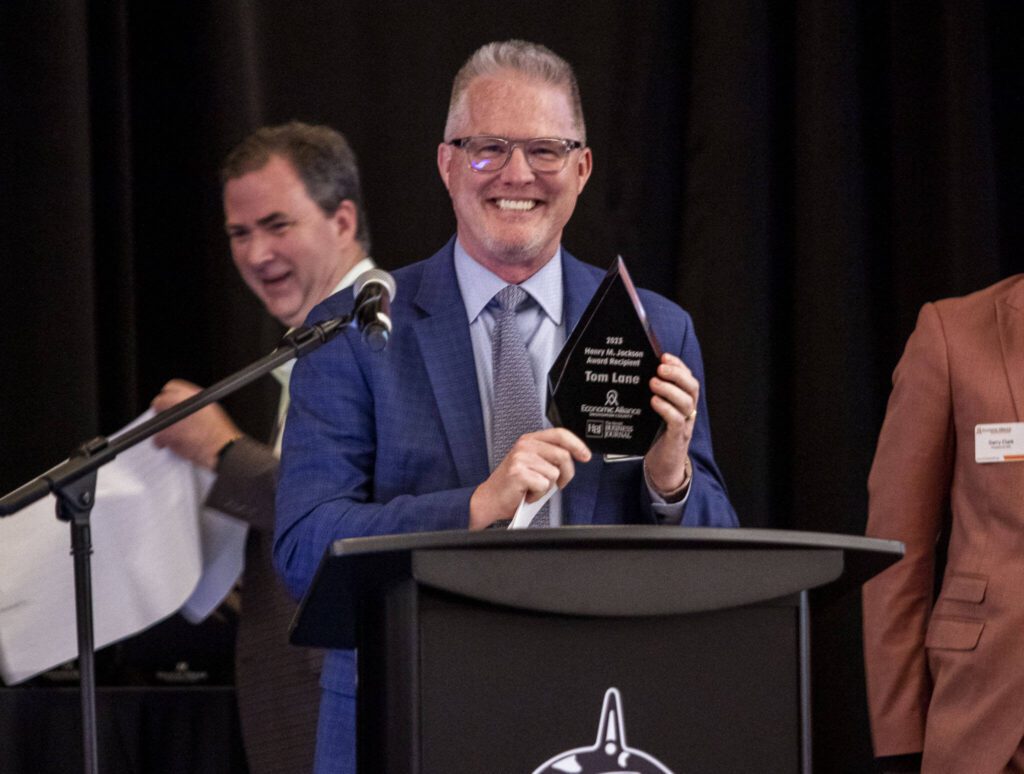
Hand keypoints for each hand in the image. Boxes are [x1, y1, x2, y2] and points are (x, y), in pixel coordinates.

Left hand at [151, 379, 241, 469]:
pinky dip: (161, 443)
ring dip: (161, 427)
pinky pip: (156, 437)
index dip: (168, 395)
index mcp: (193, 394)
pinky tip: (168, 445)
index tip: (168, 403)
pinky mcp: (167, 433)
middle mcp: (181, 402)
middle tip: (166, 420)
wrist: (222, 448)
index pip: (172, 386)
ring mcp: (172, 417)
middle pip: (159, 401)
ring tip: (171, 434)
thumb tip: (184, 406)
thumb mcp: (211, 409)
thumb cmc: (220, 432)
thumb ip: (194, 404)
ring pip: (155, 419)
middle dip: (161, 411)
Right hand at [469, 428, 590, 529]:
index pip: (560, 434)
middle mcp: (525, 445)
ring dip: (547, 487)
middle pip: (563, 455)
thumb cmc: (513, 485)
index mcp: (529, 440)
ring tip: (533, 488)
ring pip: (554, 473)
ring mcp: (521, 458)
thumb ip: (549, 457)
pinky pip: (544, 485)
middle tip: (558, 484)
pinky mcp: (518, 472)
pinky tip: (527, 493)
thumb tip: (573, 458)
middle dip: (566, 474)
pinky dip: (538, 494)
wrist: (490, 500)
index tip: (585, 456)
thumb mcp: (533, 464)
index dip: (577, 444)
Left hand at [643, 353, 699, 494]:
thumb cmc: (655, 436)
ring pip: (686, 403)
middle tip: (660, 368)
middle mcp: (687, 411)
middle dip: (677, 374)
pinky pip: (678, 421)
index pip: (687, 379)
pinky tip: (655, 402)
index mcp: (683, 402)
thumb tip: (630, 376)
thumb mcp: (653, 413)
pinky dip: (667, 409)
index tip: (664, 356)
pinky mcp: (677, 438)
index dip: (679, 366)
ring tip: (654, 383)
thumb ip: (649, 397)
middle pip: (692, 387)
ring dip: (670, 390)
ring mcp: (685, 425)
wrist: (663, 466)